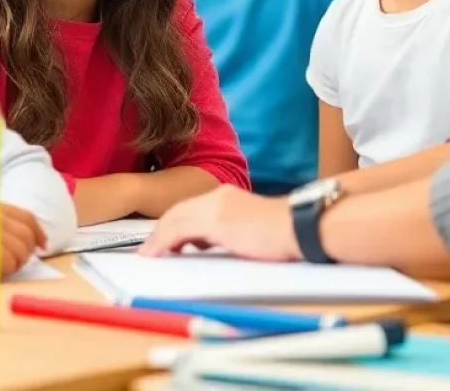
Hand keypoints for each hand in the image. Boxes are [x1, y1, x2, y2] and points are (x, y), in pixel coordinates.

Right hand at [0, 201, 46, 275]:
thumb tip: (14, 236)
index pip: (27, 218)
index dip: (38, 233)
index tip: (41, 245)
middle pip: (27, 237)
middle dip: (25, 254)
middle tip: (14, 265)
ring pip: (18, 254)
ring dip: (12, 266)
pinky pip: (5, 265)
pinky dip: (1, 274)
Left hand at [140, 186, 299, 260]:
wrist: (300, 227)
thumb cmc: (283, 233)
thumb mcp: (248, 227)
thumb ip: (227, 229)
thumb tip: (208, 243)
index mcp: (226, 196)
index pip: (190, 208)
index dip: (173, 223)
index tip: (163, 238)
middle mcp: (217, 196)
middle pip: (178, 211)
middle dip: (160, 230)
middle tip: (149, 248)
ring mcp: (215, 206)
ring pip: (174, 219)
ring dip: (158, 236)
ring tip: (149, 253)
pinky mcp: (216, 221)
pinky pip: (178, 231)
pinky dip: (163, 241)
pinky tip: (155, 253)